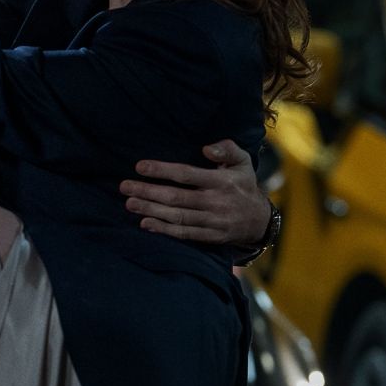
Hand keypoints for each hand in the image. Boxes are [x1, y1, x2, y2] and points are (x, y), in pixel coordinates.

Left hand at [121, 139, 271, 244]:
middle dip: (148, 192)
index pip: (187, 175)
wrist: (260, 220)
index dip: (162, 171)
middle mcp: (216, 202)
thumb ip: (226, 149)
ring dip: (151, 211)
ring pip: (177, 216)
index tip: (140, 166)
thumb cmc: (243, 184)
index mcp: (222, 182)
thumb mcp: (242, 161)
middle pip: (176, 198)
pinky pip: (184, 234)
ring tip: (130, 203)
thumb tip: (206, 149)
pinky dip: (164, 230)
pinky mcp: (211, 237)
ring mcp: (213, 221)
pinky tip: (146, 224)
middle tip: (125, 187)